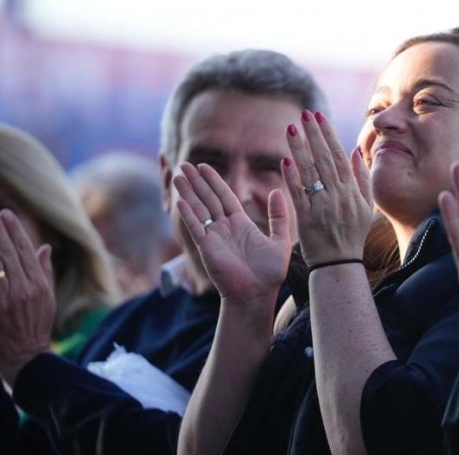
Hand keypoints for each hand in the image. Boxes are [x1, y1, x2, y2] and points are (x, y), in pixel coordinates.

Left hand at [0, 207, 54, 384]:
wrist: (24, 357)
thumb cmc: (36, 326)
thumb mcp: (47, 298)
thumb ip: (44, 271)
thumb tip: (44, 248)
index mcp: (39, 284)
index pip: (25, 251)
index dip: (15, 231)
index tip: (6, 214)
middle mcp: (23, 289)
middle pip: (8, 253)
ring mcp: (5, 299)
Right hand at [173, 162, 292, 310]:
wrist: (257, 294)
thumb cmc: (269, 273)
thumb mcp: (280, 240)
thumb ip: (279, 216)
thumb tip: (278, 191)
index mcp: (241, 224)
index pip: (224, 196)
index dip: (214, 181)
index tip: (204, 166)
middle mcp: (225, 228)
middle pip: (208, 198)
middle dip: (196, 181)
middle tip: (184, 163)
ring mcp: (214, 237)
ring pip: (199, 209)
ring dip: (188, 192)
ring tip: (178, 175)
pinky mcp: (207, 248)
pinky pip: (196, 227)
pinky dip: (188, 214)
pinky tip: (180, 200)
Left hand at [282, 110, 372, 265]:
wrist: (339, 265)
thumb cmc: (352, 235)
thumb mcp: (366, 207)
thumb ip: (362, 178)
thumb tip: (354, 151)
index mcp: (352, 191)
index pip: (338, 156)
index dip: (328, 135)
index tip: (318, 117)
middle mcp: (337, 196)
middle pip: (323, 159)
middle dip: (313, 135)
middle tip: (304, 114)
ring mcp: (321, 207)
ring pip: (310, 172)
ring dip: (299, 149)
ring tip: (290, 129)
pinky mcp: (306, 219)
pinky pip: (298, 194)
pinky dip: (292, 177)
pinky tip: (285, 161)